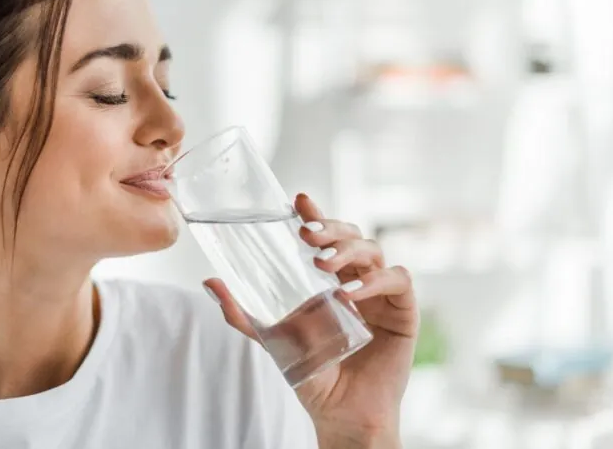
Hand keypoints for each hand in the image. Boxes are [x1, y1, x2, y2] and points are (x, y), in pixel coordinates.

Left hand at [204, 193, 417, 448]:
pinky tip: (349, 293)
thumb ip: (242, 313)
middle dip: (331, 228)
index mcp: (331, 279)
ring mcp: (382, 294)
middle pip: (352, 235)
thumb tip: (209, 282)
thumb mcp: (272, 338)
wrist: (341, 413)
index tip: (299, 200)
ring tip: (323, 264)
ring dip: (348, 250)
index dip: (317, 215)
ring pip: (374, 250)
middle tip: (306, 234)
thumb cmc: (312, 373)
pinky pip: (398, 280)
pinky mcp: (403, 312)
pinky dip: (376, 281)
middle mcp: (358, 280)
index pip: (327, 237)